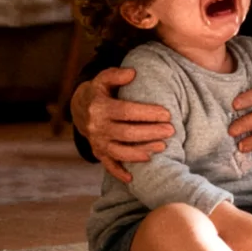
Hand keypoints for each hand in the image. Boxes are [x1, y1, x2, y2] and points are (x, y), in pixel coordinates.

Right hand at [72, 67, 172, 182]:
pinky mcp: (98, 152)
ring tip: (162, 147)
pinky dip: (120, 172)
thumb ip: (116, 74)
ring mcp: (97, 142)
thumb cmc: (100, 91)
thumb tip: (132, 73)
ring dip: (141, 151)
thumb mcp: (103, 78)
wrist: (80, 108)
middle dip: (150, 133)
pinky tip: (134, 177)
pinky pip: (109, 165)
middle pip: (126, 133)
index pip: (126, 111)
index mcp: (99, 107)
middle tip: (171, 131)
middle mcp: (96, 127)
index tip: (166, 114)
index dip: (147, 113)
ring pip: (120, 151)